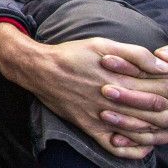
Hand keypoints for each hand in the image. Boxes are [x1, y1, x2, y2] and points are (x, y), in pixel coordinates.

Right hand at [0, 31, 167, 157]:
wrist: (39, 69)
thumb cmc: (72, 54)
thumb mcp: (102, 44)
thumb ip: (135, 54)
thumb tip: (162, 66)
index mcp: (123, 81)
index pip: (161, 91)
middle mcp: (116, 103)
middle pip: (156, 115)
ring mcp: (103, 118)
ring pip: (141, 134)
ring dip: (158, 132)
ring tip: (164, 127)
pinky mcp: (91, 128)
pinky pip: (117, 148)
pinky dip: (134, 151)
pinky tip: (143, 146)